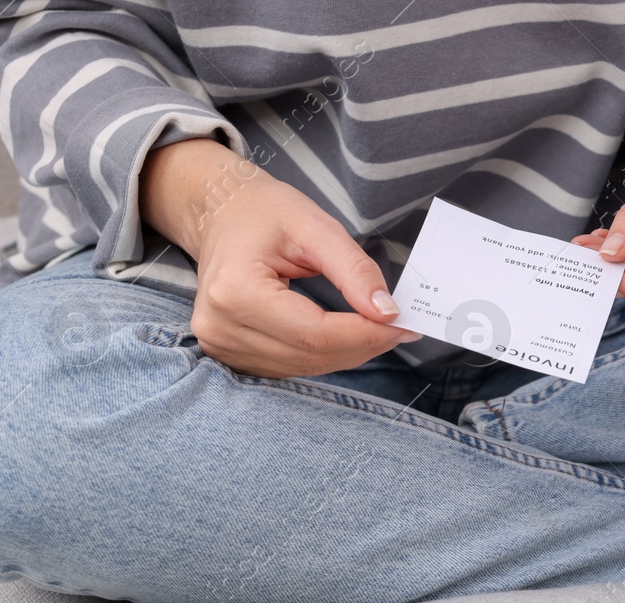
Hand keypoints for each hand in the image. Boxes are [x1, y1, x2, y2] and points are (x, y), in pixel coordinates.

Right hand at [139, 138, 418, 377]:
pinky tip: (347, 336)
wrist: (220, 214)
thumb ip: (354, 271)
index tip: (404, 324)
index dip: (366, 334)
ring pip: (306, 367)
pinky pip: (292, 367)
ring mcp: (221, 346)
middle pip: (312, 354)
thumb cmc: (264, 213)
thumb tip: (388, 313)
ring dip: (349, 353)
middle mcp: (221, 327)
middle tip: (400, 327)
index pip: (315, 333)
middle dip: (365, 344)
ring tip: (378, 328)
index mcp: (235, 291)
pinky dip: (327, 355)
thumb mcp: (316, 227)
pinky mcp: (230, 355)